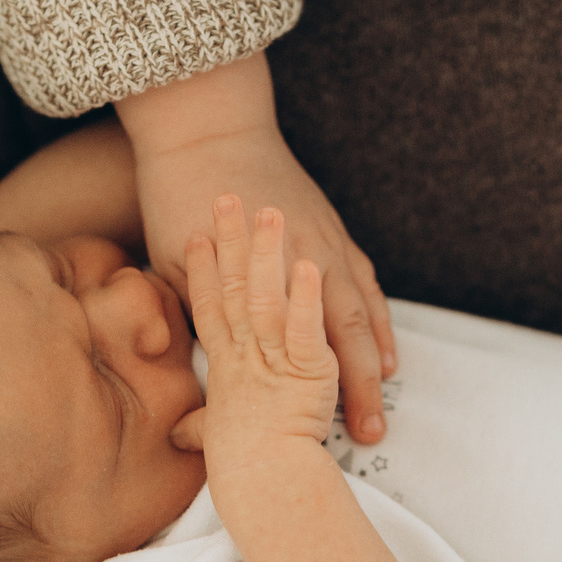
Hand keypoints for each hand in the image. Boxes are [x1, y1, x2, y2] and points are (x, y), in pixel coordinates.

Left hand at [119, 57, 397, 440]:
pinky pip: (363, 279)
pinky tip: (380, 334)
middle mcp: (309, 261)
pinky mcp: (330, 225)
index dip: (324, 396)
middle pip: (347, 336)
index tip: (335, 437)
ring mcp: (325, 241)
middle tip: (370, 432)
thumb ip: (197, 316)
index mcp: (271, 277)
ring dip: (376, 351)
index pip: (310, 350)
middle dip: (362, 389)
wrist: (205, 124)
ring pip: (364, 307)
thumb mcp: (176, 267)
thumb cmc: (180, 195)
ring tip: (385, 389)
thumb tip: (195, 368)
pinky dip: (375, 312)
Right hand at [176, 198, 335, 465]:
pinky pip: (305, 327)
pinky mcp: (307, 370)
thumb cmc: (244, 473)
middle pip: (233, 289)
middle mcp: (246, 357)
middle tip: (224, 198)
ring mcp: (275, 361)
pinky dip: (307, 296)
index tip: (193, 239)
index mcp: (228, 368)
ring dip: (268, 254)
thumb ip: (201, 428)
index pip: (208, 311)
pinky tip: (306, 266)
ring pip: (267, 298)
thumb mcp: (217, 443)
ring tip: (269, 212)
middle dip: (231, 243)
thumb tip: (181, 433)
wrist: (266, 489)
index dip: (200, 274)